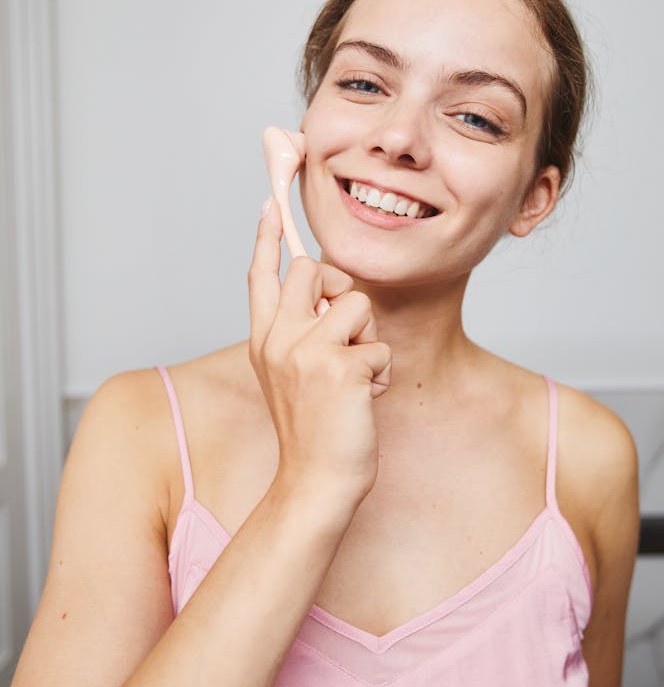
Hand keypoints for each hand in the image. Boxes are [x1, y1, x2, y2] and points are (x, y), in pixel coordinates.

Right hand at [248, 198, 391, 504]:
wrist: (315, 481)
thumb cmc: (312, 429)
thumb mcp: (289, 374)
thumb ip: (299, 333)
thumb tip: (329, 292)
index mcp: (263, 339)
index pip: (261, 276)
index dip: (266, 238)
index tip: (269, 205)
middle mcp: (277, 339)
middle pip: (314, 269)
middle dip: (339, 290)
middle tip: (343, 333)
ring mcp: (305, 351)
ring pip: (356, 304)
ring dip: (367, 341)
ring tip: (352, 378)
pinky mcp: (338, 368)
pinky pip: (379, 348)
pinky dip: (379, 375)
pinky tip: (362, 400)